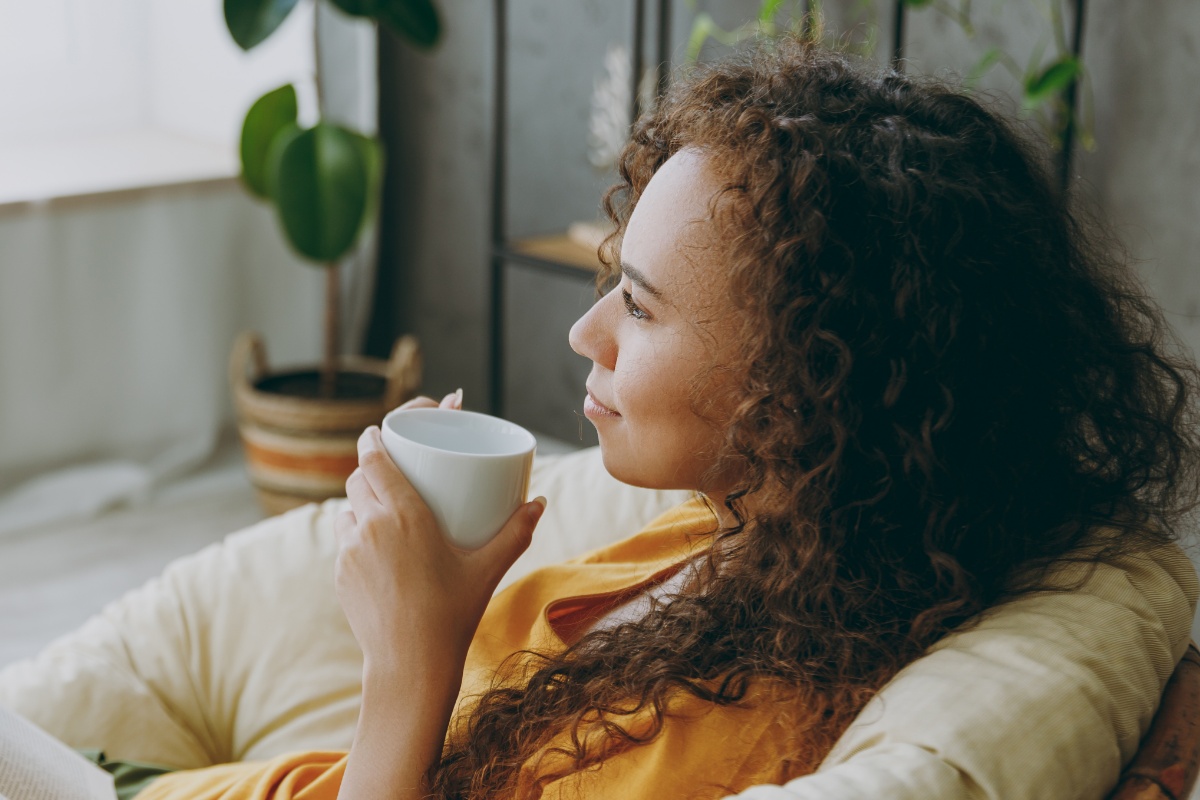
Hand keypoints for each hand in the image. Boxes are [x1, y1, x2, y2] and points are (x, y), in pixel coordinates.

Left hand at [334, 390, 546, 673]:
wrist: (410, 664)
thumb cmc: (453, 614)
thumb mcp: (489, 569)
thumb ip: (516, 532)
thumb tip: (539, 503)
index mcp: (403, 514)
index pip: (374, 458)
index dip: (373, 439)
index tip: (378, 432)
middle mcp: (370, 526)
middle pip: (358, 478)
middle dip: (371, 468)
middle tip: (393, 470)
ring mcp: (349, 551)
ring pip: (347, 508)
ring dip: (362, 502)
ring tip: (385, 509)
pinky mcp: (340, 574)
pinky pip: (344, 541)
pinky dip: (357, 535)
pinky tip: (376, 547)